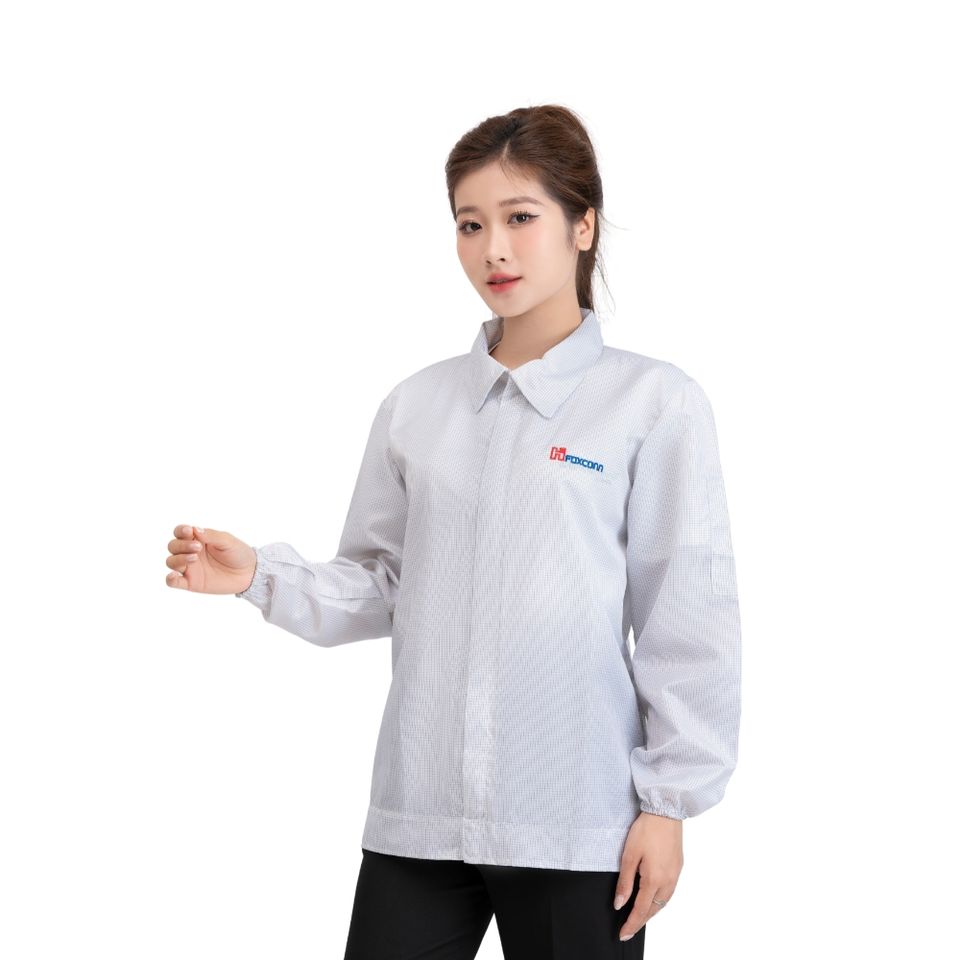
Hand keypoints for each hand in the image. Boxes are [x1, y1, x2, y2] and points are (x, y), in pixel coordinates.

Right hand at [165, 524, 256, 594]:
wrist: (249, 573)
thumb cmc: (238, 553)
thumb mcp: (227, 541)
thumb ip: (211, 535)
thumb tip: (194, 528)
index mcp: (197, 539)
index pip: (180, 532)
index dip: (180, 530)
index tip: (188, 531)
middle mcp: (190, 552)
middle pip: (173, 546)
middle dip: (181, 545)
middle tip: (198, 548)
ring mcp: (190, 568)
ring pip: (171, 562)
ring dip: (178, 558)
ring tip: (194, 558)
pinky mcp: (191, 583)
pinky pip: (173, 582)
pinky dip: (169, 579)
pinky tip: (174, 575)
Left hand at [614, 810, 682, 941]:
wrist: (666, 812)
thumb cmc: (646, 830)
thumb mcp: (629, 855)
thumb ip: (625, 882)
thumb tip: (619, 904)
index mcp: (654, 880)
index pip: (641, 910)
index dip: (631, 924)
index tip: (623, 934)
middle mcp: (668, 882)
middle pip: (654, 910)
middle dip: (641, 921)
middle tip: (628, 929)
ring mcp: (675, 876)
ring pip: (663, 903)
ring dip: (651, 912)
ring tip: (638, 917)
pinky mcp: (678, 868)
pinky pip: (669, 892)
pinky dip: (659, 901)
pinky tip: (652, 899)